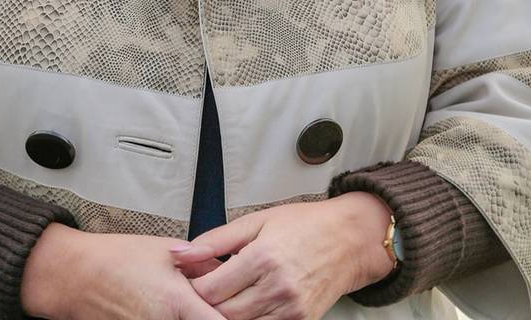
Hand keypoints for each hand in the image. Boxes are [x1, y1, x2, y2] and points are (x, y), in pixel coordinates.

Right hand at [20, 223, 225, 319]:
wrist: (78, 276)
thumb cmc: (119, 257)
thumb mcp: (166, 249)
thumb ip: (201, 261)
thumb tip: (225, 270)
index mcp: (177, 301)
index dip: (234, 319)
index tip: (243, 312)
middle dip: (213, 316)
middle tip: (214, 304)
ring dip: (192, 316)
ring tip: (187, 303)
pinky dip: (172, 319)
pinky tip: (167, 307)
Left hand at [169, 193, 394, 319]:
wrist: (349, 239)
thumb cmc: (304, 224)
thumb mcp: (258, 220)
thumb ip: (216, 239)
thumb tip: (181, 253)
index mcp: (262, 257)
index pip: (212, 289)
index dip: (194, 287)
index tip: (189, 280)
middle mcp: (277, 287)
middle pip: (224, 313)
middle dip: (207, 305)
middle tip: (203, 291)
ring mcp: (291, 309)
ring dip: (228, 316)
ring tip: (224, 298)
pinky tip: (246, 306)